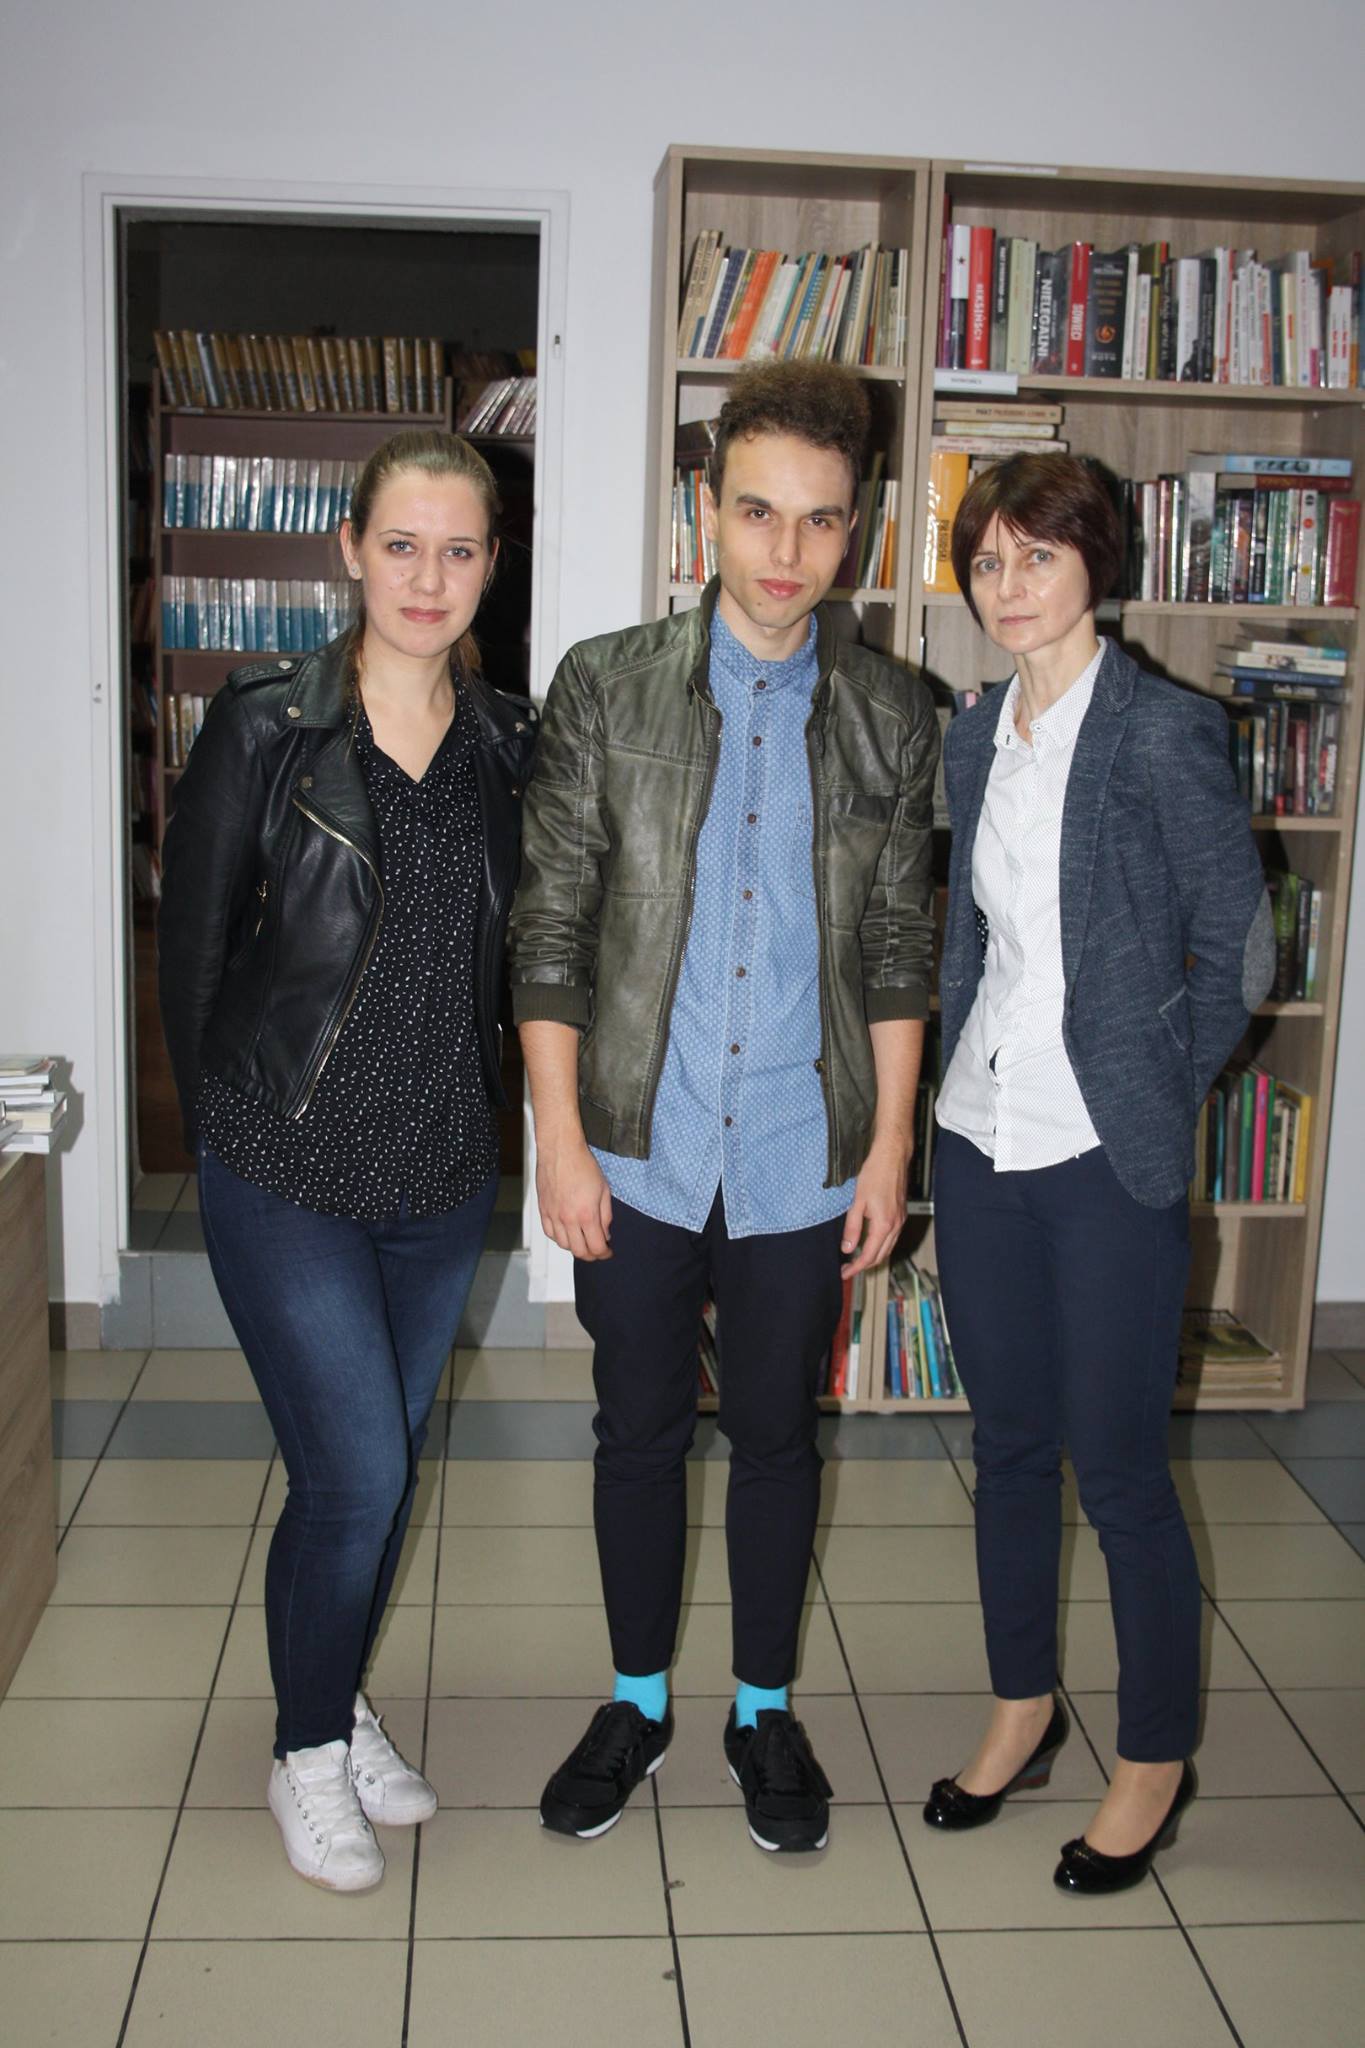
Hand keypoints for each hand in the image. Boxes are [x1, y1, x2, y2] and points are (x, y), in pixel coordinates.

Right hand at [536, 1138, 612, 1260]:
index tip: (607, 1252)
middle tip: (597, 1250)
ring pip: (563, 1245)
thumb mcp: (604, 1190)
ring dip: (575, 1247)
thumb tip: (605, 1233)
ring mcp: (553, 1216)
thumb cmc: (582, 1165)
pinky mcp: (543, 1210)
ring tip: (582, 1241)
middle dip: (591, 1255)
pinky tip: (566, 1234)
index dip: (604, 1253)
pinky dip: (559, 1238)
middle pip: (579, 1251)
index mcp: (587, 1214)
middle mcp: (568, 1219)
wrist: (561, 1151)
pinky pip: (550, 1233)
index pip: (596, 1247)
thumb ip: (605, 1216)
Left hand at [841, 1139, 910, 1277]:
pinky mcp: (901, 1213)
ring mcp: (900, 1220)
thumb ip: (853, 1227)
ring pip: (888, 1248)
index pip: (869, 1256)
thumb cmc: (875, 1174)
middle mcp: (895, 1225)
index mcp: (884, 1225)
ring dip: (873, 1256)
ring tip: (856, 1258)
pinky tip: (870, 1242)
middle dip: (864, 1265)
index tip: (844, 1273)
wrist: (893, 1156)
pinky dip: (881, 1245)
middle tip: (847, 1268)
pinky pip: (892, 1237)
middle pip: (881, 1256)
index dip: (856, 1268)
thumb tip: (847, 1248)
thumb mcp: (857, 1202)